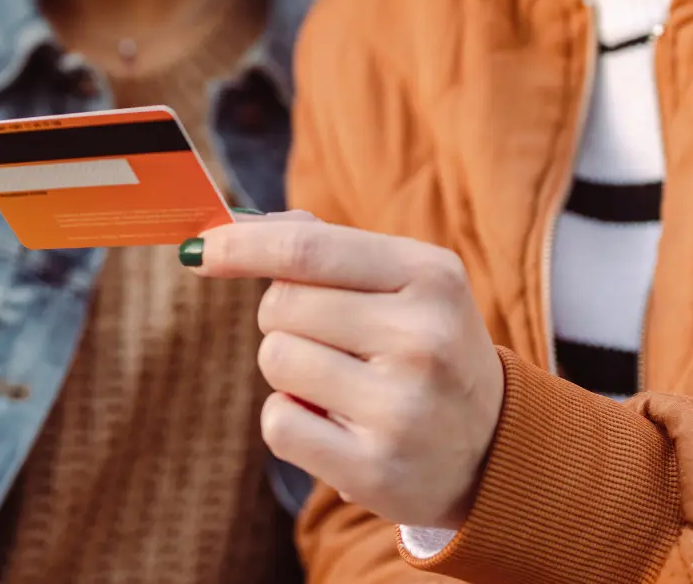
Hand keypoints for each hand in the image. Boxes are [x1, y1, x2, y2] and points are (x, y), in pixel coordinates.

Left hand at [183, 214, 504, 528]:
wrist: (493, 450)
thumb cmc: (427, 349)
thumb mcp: (405, 284)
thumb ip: (326, 246)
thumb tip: (233, 224)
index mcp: (431, 276)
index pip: (308, 249)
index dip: (241, 246)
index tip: (198, 249)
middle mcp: (423, 338)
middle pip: (281, 306)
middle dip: (284, 319)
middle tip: (333, 341)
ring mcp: (401, 407)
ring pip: (275, 361)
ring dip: (290, 371)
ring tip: (345, 385)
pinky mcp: (375, 468)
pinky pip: (278, 423)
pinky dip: (290, 421)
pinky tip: (336, 426)